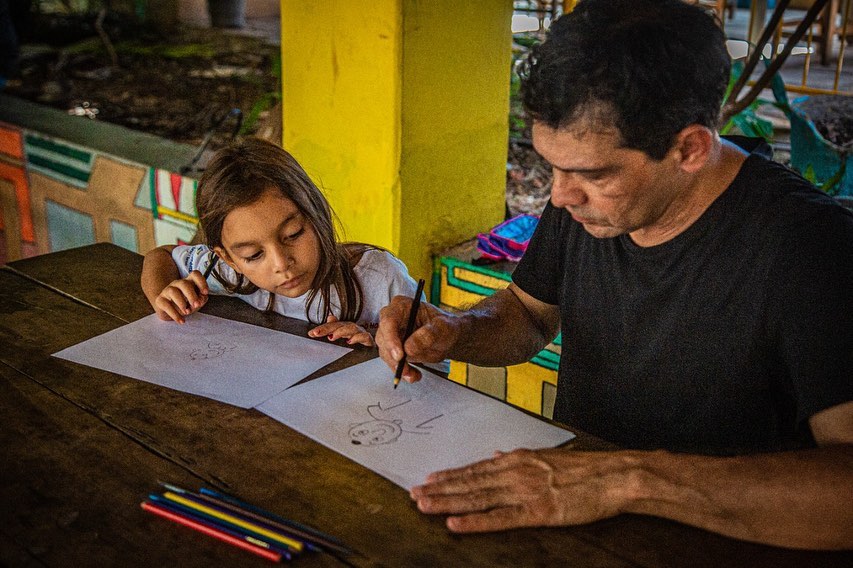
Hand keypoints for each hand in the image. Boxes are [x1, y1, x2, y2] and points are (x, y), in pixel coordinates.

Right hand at [152, 271, 209, 322]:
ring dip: (182, 303)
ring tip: (187, 312)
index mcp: (189, 282)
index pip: (195, 275)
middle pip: (184, 284)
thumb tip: (200, 300)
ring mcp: (167, 291)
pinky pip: (166, 305)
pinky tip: (181, 320)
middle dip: (191, 295)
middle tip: (196, 305)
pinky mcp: (160, 300)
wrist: (169, 311)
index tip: (205, 292)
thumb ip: (201, 300)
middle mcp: (177, 284)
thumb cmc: (186, 304)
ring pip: (173, 292)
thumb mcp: (196, 302)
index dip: (201, 282)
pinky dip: (175, 314)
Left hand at [308, 314, 373, 346]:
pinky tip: (350, 341)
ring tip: (331, 337)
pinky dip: (357, 338)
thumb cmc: (358, 340)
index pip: (331, 325)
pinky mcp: (369, 340)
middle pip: (339, 325)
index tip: (311, 333)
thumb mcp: (344, 335)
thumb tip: (329, 317)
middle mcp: (352, 328)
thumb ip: (334, 328)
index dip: (322, 328)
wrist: (373, 346)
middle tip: (316, 333)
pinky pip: (364, 337)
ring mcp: (360, 333)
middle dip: (327, 328)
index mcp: (344, 327)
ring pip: (351, 328)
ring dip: (341, 332)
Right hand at [376, 297, 460, 382]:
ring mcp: (391, 335)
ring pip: (386, 353)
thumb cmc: (445, 326)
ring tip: (413, 374)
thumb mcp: (443, 327)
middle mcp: (393, 319)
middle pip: (383, 338)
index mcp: (402, 306)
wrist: (447, 338)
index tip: (400, 355)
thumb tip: (409, 347)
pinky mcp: (393, 349)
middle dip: (393, 357)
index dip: (391, 338)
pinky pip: (392, 362)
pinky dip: (402, 371)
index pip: (389, 320)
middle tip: (405, 369)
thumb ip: (429, 335)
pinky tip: (414, 375)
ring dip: (398, 367)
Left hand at [409, 448, 634, 532]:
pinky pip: (499, 518)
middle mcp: (515, 471)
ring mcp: (524, 491)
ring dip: (447, 501)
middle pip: (469, 482)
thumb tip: (497, 453)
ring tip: (424, 505)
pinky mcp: (537, 511)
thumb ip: (518, 457)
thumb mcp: (546, 456)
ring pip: (477, 497)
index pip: (475, 468)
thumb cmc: (584, 468)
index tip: (428, 479)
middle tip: (413, 494)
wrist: (613, 475)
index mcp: (517, 459)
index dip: (450, 476)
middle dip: (439, 489)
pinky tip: (455, 523)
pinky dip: (474, 521)